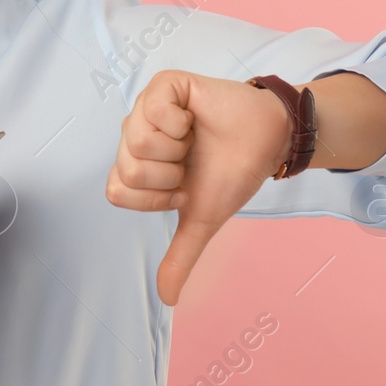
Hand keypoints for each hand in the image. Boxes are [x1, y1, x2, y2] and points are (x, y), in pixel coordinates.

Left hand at [105, 70, 293, 305]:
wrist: (268, 142)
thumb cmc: (231, 173)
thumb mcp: (202, 219)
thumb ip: (181, 255)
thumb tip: (168, 300)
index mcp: (135, 167)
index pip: (118, 191)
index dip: (157, 197)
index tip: (183, 188)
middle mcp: (133, 137)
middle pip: (128, 168)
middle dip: (170, 174)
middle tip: (190, 162)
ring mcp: (146, 108)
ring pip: (137, 140)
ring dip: (177, 148)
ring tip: (193, 140)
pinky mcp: (165, 86)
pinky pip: (155, 109)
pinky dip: (183, 122)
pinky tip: (195, 119)